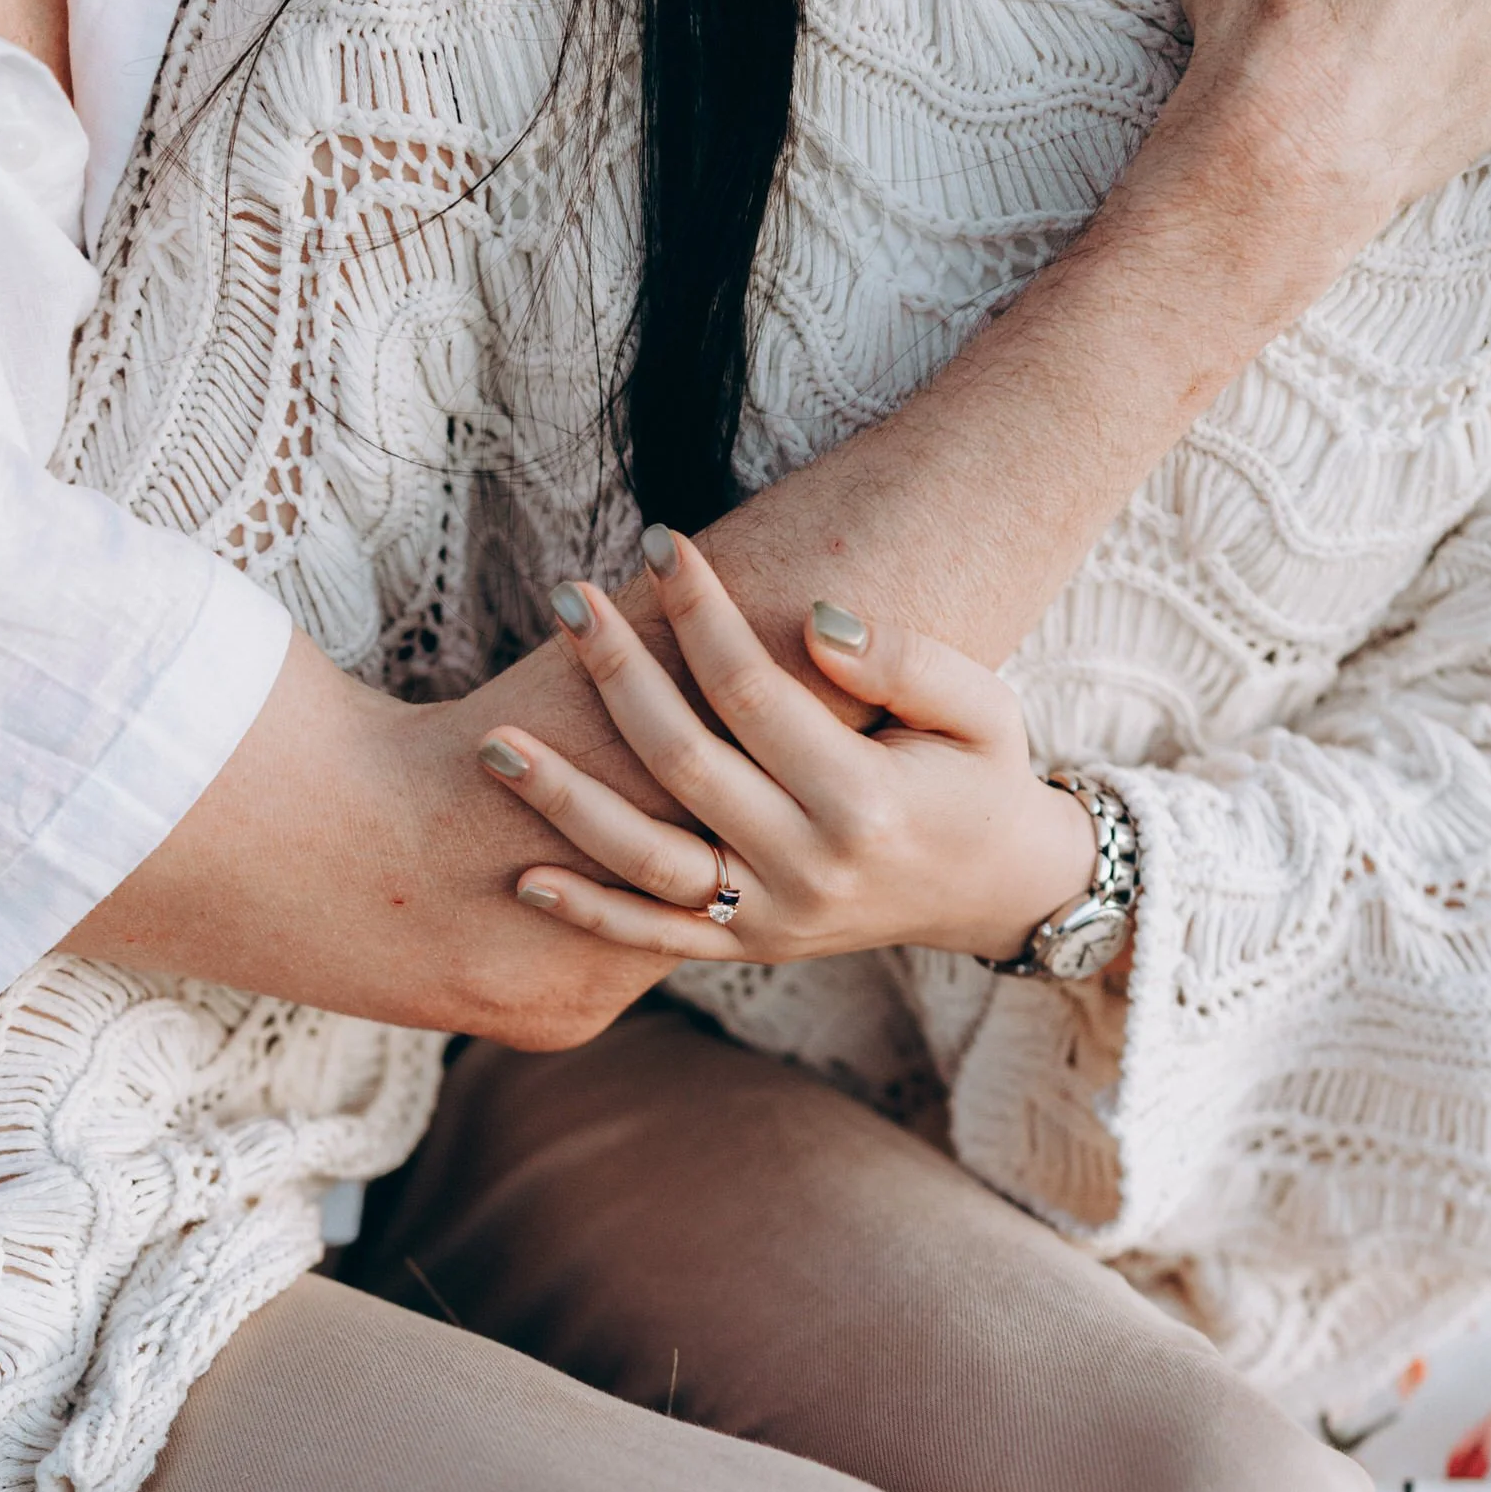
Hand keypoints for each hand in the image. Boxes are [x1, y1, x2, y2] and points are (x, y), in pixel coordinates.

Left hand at [477, 533, 1093, 967]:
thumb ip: (904, 657)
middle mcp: (809, 869)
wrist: (995, 891)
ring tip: (494, 745)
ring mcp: (772, 919)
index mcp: (864, 800)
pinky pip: (653, 941)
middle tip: (566, 600)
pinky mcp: (749, 948)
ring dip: (565, 803)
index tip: (662, 542)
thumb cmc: (980, 776)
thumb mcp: (979, 705)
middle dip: (618, 675)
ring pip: (647, 863)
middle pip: (684, 764)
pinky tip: (524, 877)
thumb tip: (812, 617)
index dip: (701, 614)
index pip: (754, 694)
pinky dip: (588, 915)